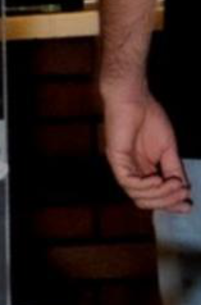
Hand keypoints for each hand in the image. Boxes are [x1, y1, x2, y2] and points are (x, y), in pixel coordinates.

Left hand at [106, 78, 189, 212]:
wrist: (135, 98)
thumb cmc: (149, 119)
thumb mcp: (168, 149)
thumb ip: (174, 168)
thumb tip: (183, 188)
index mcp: (142, 171)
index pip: (152, 196)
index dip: (169, 204)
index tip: (189, 206)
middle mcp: (130, 172)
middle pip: (144, 200)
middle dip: (166, 201)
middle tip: (184, 194)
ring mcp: (121, 166)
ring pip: (136, 194)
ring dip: (159, 194)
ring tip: (176, 185)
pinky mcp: (115, 158)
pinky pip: (127, 181)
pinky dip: (145, 185)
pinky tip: (159, 179)